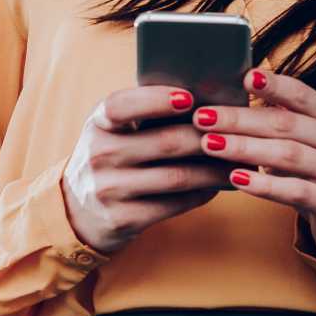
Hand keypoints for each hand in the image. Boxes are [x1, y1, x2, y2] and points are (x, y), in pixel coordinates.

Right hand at [61, 85, 234, 254]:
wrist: (77, 212)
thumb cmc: (110, 159)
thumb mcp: (112, 132)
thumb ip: (144, 114)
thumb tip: (206, 99)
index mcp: (97, 123)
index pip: (122, 105)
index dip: (155, 99)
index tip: (188, 97)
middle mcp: (99, 154)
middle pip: (165, 141)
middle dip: (207, 137)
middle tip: (237, 134)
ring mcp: (109, 189)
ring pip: (177, 176)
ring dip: (214, 170)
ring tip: (239, 164)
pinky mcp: (122, 218)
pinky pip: (174, 204)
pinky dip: (201, 193)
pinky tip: (217, 186)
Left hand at [192, 68, 315, 258]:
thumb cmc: (312, 168)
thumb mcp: (304, 138)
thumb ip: (278, 117)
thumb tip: (226, 94)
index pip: (301, 94)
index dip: (274, 85)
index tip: (245, 76)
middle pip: (285, 124)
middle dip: (239, 120)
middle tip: (202, 117)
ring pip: (288, 155)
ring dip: (244, 149)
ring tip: (209, 145)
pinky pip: (295, 191)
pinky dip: (264, 184)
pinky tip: (236, 178)